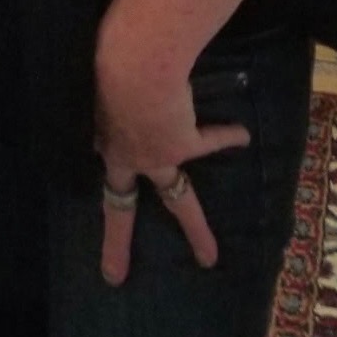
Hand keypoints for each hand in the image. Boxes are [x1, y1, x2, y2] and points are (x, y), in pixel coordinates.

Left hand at [94, 50, 248, 285]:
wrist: (136, 64)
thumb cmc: (108, 59)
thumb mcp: (94, 75)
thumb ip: (101, 83)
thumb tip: (102, 62)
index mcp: (100, 137)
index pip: (97, 159)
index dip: (98, 166)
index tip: (97, 174)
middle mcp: (124, 155)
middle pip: (121, 205)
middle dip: (118, 242)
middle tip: (114, 276)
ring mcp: (156, 156)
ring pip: (178, 199)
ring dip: (195, 230)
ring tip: (209, 258)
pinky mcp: (184, 143)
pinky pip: (210, 141)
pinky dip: (227, 135)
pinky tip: (242, 136)